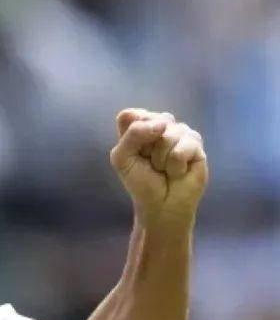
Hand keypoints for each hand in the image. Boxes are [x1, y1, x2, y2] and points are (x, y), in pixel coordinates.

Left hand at [109, 108, 208, 224]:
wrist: (161, 204)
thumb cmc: (140, 181)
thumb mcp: (122, 158)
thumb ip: (133, 135)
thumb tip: (162, 125)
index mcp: (139, 126)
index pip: (130, 115)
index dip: (131, 133)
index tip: (134, 152)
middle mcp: (160, 125)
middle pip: (152, 121)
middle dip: (146, 148)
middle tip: (150, 162)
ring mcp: (180, 132)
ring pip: (168, 134)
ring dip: (161, 159)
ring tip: (164, 168)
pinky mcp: (196, 144)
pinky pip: (183, 147)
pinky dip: (175, 165)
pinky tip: (177, 172)